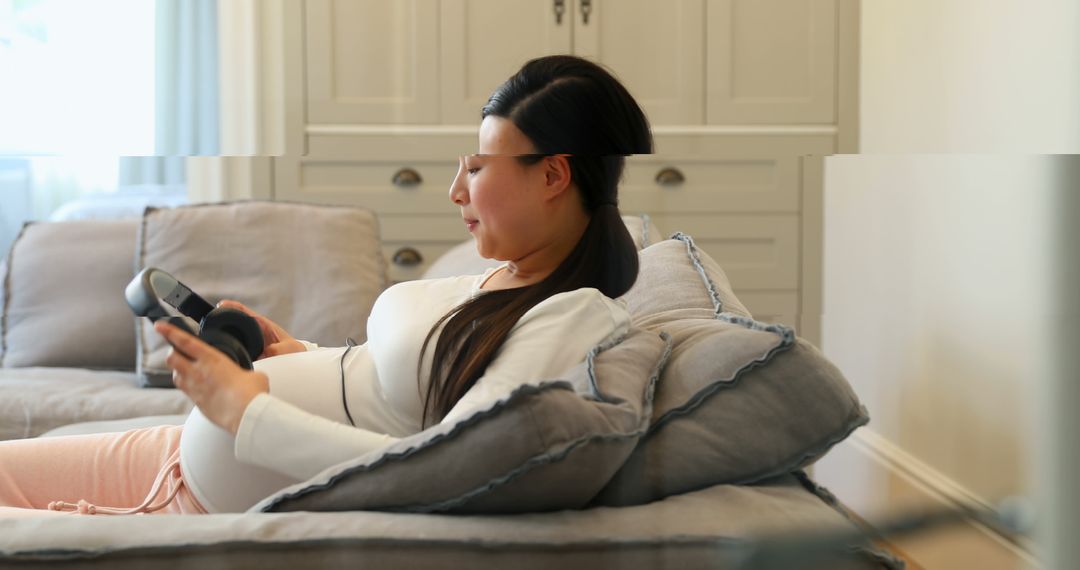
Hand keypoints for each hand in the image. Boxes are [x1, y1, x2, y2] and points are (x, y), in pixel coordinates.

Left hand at [155, 320, 269, 434]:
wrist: (246, 415)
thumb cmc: (250, 393)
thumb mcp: (253, 374)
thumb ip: (246, 371)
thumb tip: (249, 377)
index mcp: (212, 359)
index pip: (185, 342)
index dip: (170, 332)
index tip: (160, 326)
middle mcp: (198, 373)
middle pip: (172, 358)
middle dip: (173, 353)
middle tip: (178, 351)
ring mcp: (195, 389)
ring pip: (175, 376)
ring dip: (179, 371)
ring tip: (188, 370)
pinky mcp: (197, 403)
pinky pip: (186, 392)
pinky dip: (189, 388)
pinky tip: (199, 388)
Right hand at [216, 300, 306, 358]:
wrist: (297, 366)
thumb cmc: (295, 353)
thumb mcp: (289, 349)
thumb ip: (278, 349)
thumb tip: (266, 353)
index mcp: (264, 326)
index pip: (246, 313)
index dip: (234, 307)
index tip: (222, 304)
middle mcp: (255, 333)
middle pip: (236, 323)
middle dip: (223, 319)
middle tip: (210, 317)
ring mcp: (251, 343)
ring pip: (234, 337)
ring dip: (224, 335)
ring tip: (211, 332)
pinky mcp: (249, 355)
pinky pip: (236, 350)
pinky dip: (229, 351)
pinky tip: (220, 354)